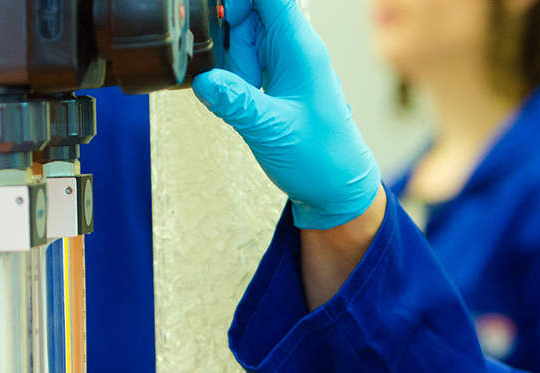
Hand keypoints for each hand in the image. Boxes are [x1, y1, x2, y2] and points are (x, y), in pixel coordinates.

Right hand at [192, 0, 381, 229]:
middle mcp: (293, 48)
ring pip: (243, 35)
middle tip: (232, 74)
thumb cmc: (320, 158)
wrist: (337, 187)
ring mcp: (284, 61)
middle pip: (250, 10)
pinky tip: (240, 98)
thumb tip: (202, 79)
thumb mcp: (272, 131)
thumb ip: (237, 103)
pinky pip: (245, 59)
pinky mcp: (274, 77)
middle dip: (228, 34)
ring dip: (231, 59)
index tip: (218, 17)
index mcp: (301, 48)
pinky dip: (233, 73)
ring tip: (245, 94)